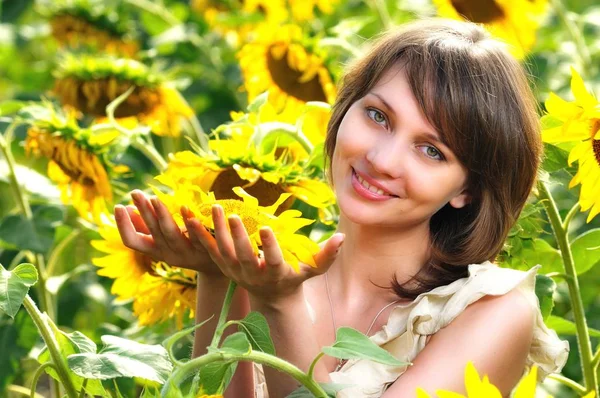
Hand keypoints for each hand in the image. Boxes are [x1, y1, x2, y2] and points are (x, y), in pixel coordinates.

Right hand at [114, 190, 221, 275]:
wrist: (218, 266)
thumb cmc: (186, 247)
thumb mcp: (164, 239)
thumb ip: (146, 226)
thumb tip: (125, 208)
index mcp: (156, 250)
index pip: (132, 242)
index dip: (123, 226)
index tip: (118, 206)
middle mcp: (169, 254)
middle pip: (153, 232)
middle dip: (143, 212)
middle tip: (135, 193)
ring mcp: (188, 253)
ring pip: (172, 234)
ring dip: (162, 215)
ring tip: (155, 198)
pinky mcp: (206, 250)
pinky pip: (197, 236)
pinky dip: (190, 222)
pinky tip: (185, 207)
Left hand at [197, 204, 344, 302]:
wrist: (271, 296)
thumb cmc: (295, 278)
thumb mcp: (311, 269)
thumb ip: (326, 255)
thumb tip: (341, 237)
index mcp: (276, 274)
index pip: (272, 260)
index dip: (269, 246)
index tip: (266, 228)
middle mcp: (253, 275)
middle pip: (244, 256)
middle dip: (239, 236)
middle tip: (234, 215)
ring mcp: (235, 272)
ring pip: (224, 252)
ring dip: (218, 230)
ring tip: (215, 207)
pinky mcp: (223, 267)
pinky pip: (210, 250)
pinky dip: (201, 235)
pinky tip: (192, 218)